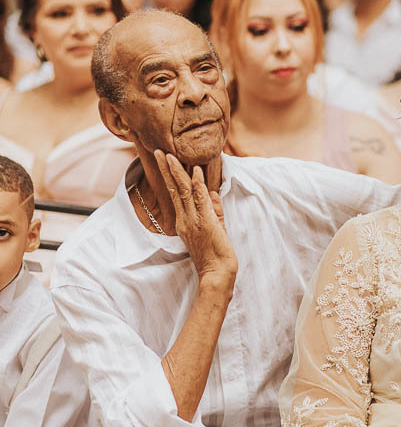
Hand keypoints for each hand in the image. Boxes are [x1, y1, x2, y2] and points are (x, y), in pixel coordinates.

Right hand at [154, 150, 238, 282]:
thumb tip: (213, 192)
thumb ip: (213, 209)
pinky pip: (199, 200)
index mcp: (185, 221)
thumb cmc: (216, 254)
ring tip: (169, 155)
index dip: (170, 176)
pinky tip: (195, 171)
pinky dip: (197, 184)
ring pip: (182, 191)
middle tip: (158, 151)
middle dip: (166, 169)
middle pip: (174, 189)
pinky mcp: (204, 223)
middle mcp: (185, 219)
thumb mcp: (215, 227)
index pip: (176, 193)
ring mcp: (193, 220)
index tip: (165, 160)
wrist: (217, 274)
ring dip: (177, 171)